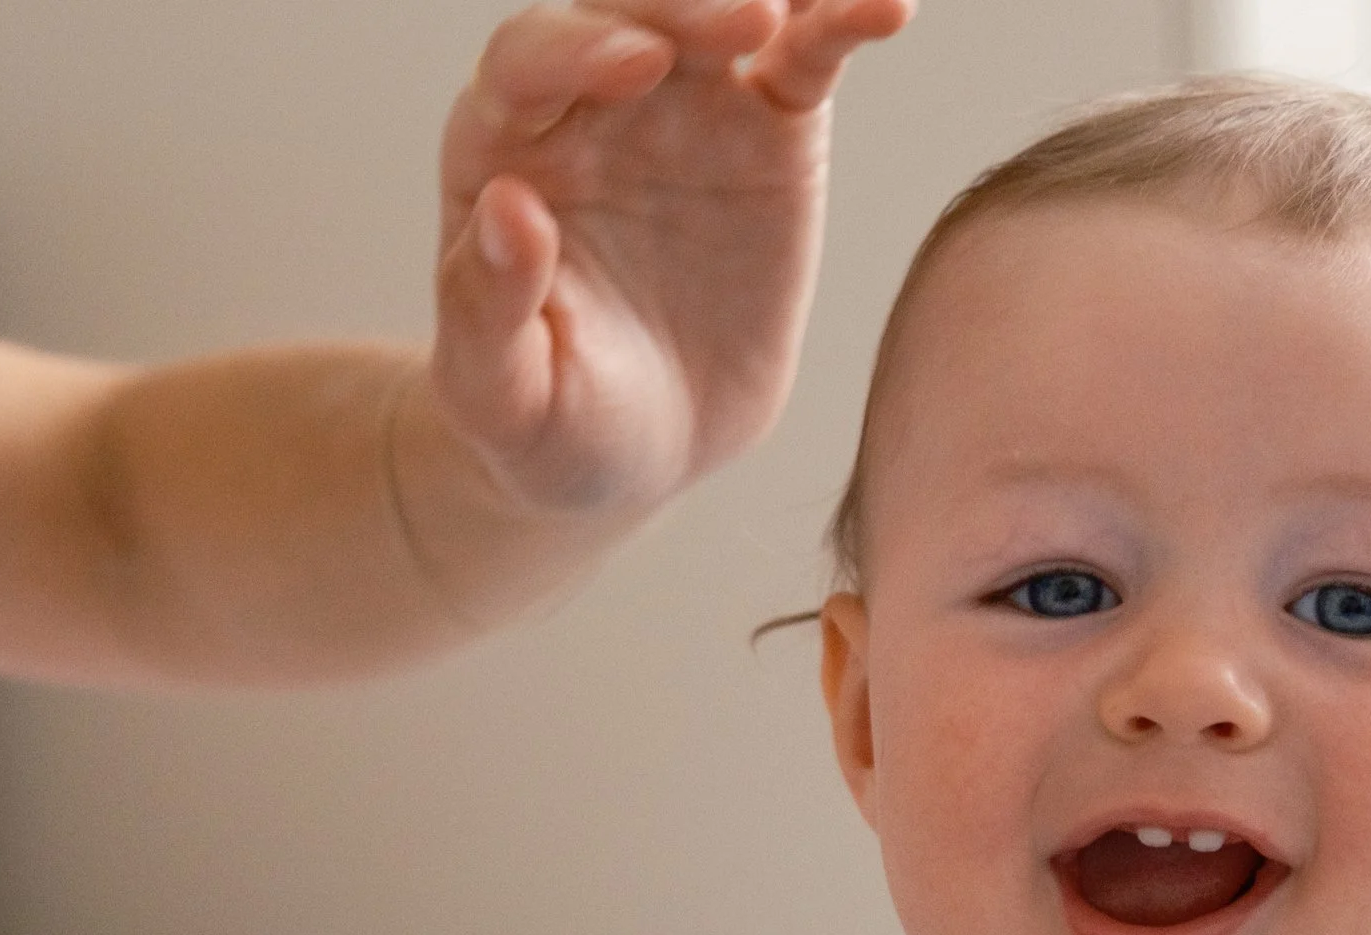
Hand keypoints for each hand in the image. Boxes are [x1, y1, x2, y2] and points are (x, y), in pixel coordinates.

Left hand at [434, 0, 911, 519]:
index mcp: (503, 150)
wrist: (643, 453)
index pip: (528, 64)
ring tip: (805, 10)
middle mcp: (589, 104)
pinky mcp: (770, 128)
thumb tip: (509, 209)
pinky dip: (843, 21)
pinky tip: (884, 9)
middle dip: (679, 4)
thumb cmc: (553, 422)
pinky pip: (808, 52)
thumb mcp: (503, 396)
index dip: (577, 50)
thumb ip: (485, 309)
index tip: (638, 64)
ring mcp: (685, 106)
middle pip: (626, 11)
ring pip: (717, 10)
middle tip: (746, 20)